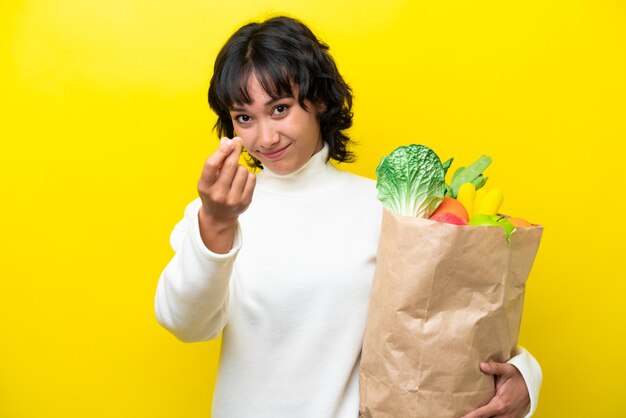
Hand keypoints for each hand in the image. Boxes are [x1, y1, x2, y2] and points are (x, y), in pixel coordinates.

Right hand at [197, 137, 255, 252]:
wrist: (219, 216)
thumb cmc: (212, 190)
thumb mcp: (208, 178)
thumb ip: (217, 160)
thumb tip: (227, 140)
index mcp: (204, 187)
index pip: (211, 165)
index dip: (221, 151)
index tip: (228, 141)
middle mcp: (218, 194)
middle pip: (230, 165)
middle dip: (235, 150)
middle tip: (237, 141)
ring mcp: (232, 200)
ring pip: (243, 170)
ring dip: (240, 167)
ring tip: (234, 174)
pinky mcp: (245, 202)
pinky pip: (251, 178)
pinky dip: (247, 175)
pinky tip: (241, 180)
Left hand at [460, 361, 529, 417]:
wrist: (531, 385)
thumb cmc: (517, 377)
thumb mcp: (507, 370)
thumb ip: (494, 367)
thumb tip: (482, 365)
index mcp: (500, 403)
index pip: (482, 413)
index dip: (471, 416)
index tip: (461, 417)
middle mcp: (504, 414)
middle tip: (460, 416)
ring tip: (466, 416)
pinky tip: (477, 416)